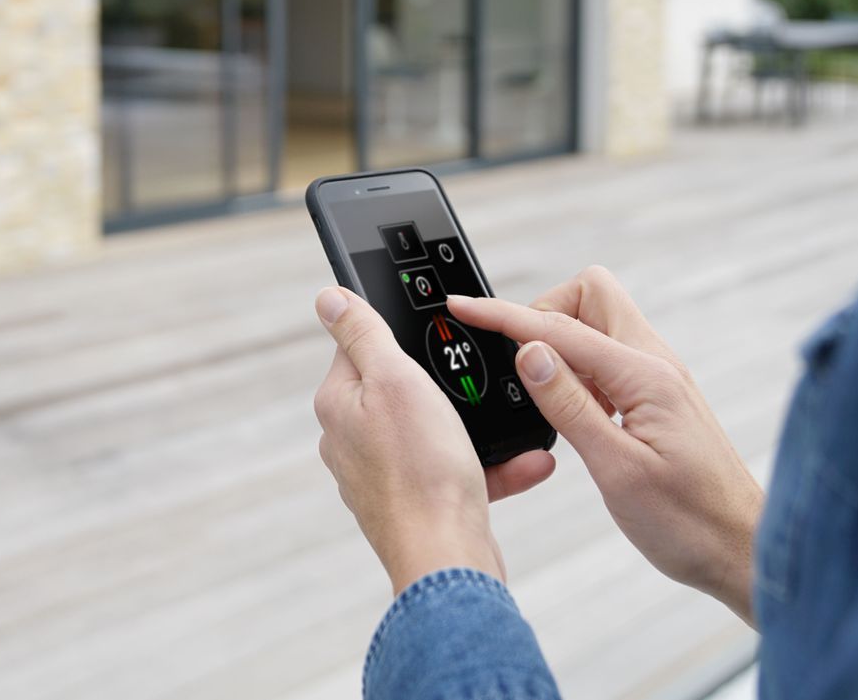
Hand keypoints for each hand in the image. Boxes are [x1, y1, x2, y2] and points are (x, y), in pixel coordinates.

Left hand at [311, 286, 557, 594]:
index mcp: (338, 404)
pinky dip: (493, 466)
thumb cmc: (420, 471)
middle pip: (404, 388)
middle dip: (449, 385)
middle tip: (481, 381)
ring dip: (480, 429)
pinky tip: (529, 461)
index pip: (361, 345)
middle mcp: (353, 440)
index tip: (439, 332)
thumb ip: (364, 333)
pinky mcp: (419, 503)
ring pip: (439, 432)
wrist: (449, 561)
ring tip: (514, 424)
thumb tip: (328, 296)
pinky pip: (459, 472)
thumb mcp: (395, 380)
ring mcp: (385, 475)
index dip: (401, 335)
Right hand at [448, 267, 763, 625]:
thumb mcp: (617, 469)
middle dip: (545, 312)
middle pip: (589, 296)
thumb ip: (569, 406)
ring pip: (597, 326)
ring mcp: (658, 377)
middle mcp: (655, 364)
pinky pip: (607, 359)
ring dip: (562, 347)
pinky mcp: (656, 396)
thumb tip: (528, 351)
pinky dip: (579, 372)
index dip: (504, 315)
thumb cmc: (690, 522)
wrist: (740, 550)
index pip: (560, 326)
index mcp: (645, 375)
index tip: (464, 307)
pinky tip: (574, 413)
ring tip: (546, 399)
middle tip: (520, 362)